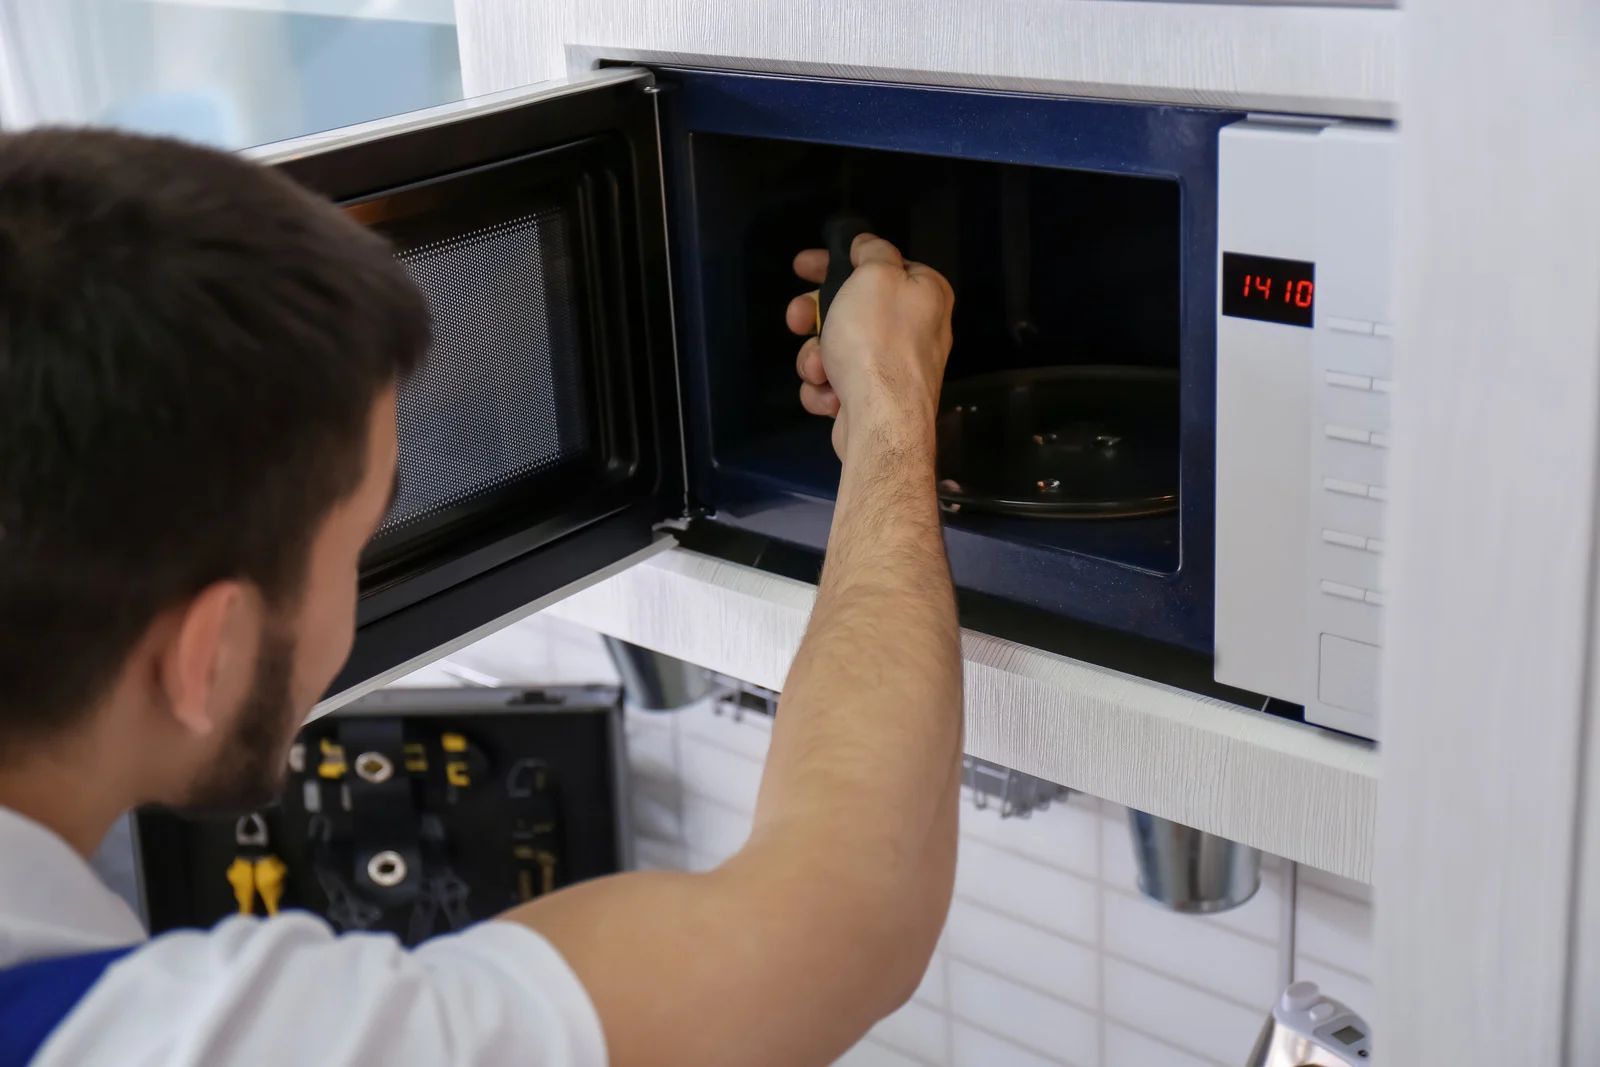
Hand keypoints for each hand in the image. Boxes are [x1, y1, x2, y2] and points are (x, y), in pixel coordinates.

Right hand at [785, 234, 953, 459]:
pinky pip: (837, 382)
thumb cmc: (878, 342)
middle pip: (851, 308)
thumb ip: (872, 251)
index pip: (878, 264)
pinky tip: (830, 395)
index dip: (837, 261)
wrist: (881, 420)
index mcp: (925, 293)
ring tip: (820, 368)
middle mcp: (915, 329)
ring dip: (816, 357)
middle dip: (816, 316)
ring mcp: (894, 368)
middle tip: (797, 319)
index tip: (803, 265)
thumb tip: (867, 245)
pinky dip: (825, 388)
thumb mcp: (874, 276)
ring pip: (837, 348)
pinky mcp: (874, 400)